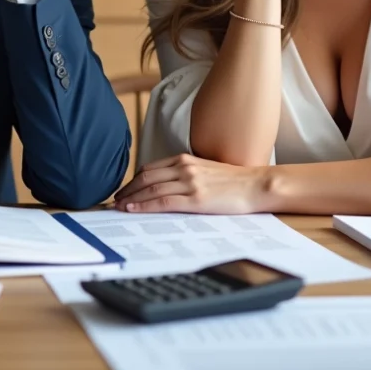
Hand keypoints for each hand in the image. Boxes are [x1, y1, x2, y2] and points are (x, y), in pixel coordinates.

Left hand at [113, 153, 269, 214]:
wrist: (256, 185)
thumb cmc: (234, 181)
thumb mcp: (205, 170)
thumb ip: (185, 174)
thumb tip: (166, 187)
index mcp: (185, 159)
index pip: (150, 168)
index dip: (132, 180)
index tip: (123, 191)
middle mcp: (184, 168)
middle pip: (145, 178)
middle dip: (127, 190)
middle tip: (114, 201)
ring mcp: (189, 182)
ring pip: (150, 189)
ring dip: (130, 199)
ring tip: (118, 207)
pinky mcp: (196, 198)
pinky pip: (163, 202)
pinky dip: (144, 205)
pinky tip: (133, 210)